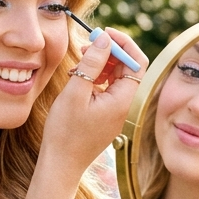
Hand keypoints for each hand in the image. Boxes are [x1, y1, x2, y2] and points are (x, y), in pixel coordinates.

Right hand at [40, 27, 147, 176]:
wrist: (61, 165)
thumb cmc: (65, 132)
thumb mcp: (75, 93)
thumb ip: (92, 64)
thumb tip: (104, 40)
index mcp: (122, 99)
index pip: (137, 61)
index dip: (123, 43)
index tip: (103, 34)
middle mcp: (124, 104)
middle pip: (128, 68)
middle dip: (109, 51)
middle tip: (87, 44)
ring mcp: (116, 111)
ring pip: (117, 77)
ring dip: (101, 64)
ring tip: (80, 60)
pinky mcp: (106, 115)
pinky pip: (108, 89)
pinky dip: (96, 78)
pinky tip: (79, 77)